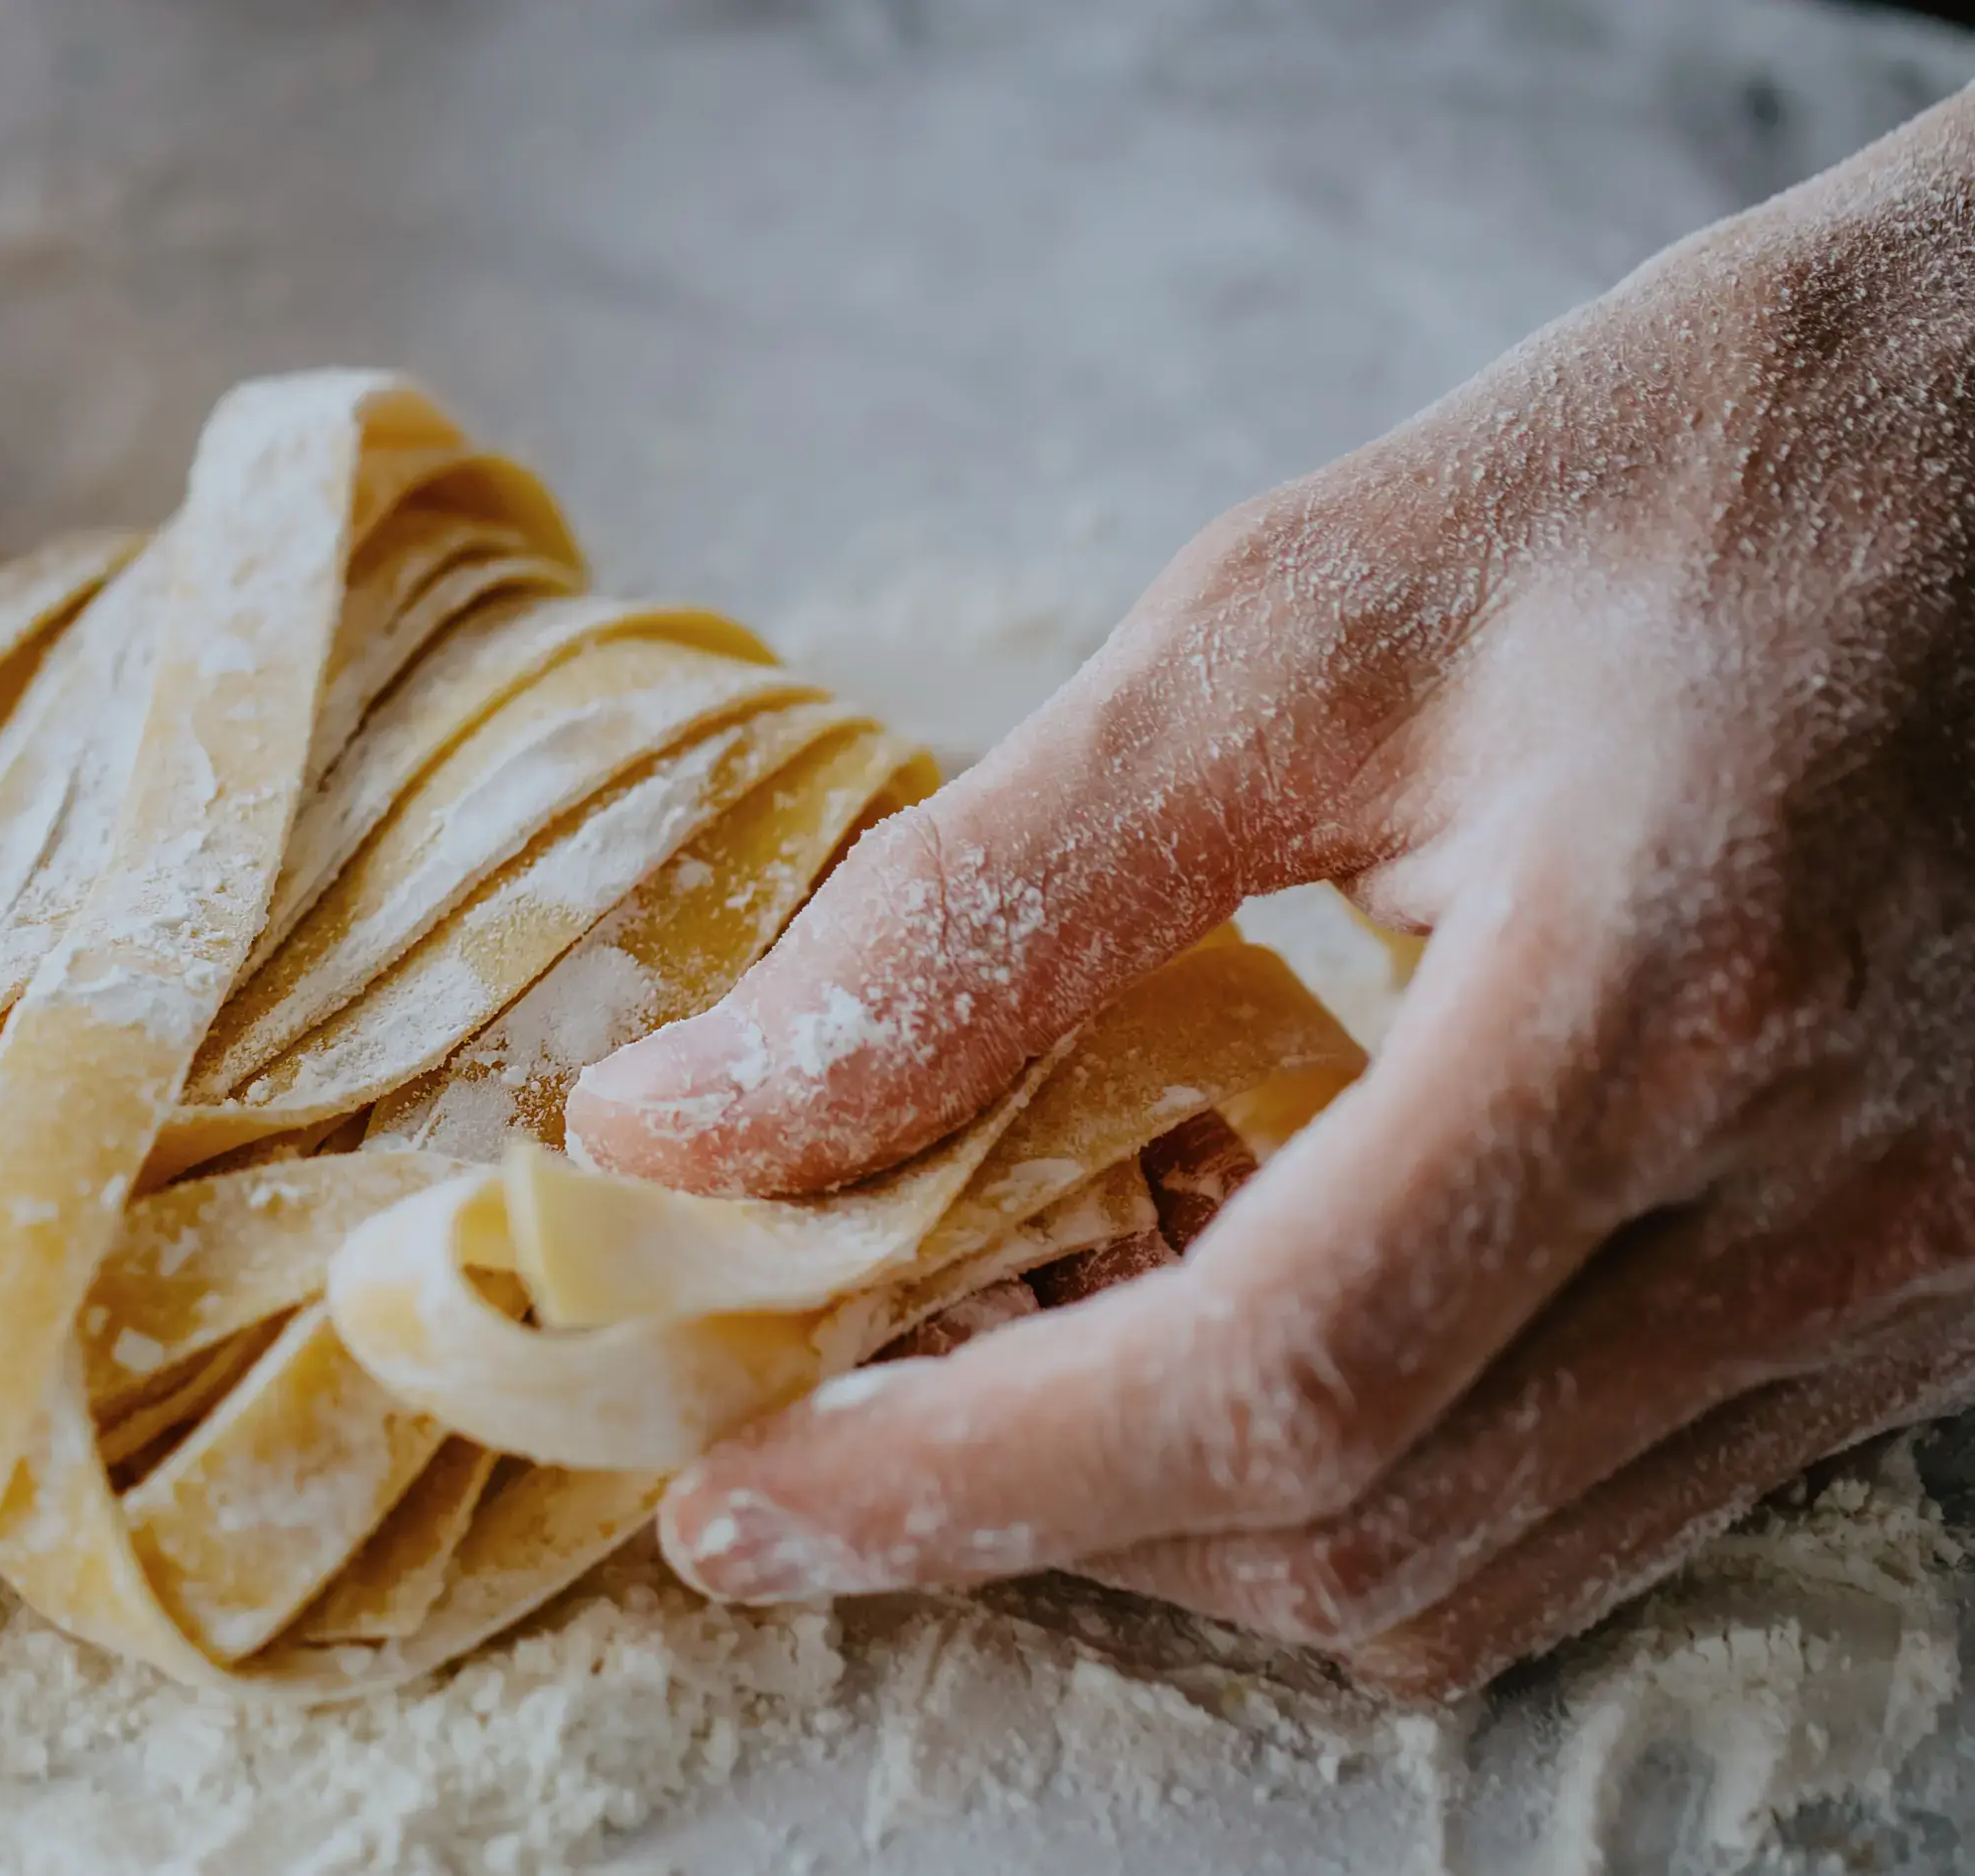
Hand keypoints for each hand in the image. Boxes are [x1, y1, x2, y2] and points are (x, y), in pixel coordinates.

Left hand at [567, 90, 1974, 1698]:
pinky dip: (1353, 1471)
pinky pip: (1587, 1505)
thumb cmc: (1690, 473)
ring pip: (1470, 1569)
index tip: (735, 1502)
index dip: (965, 1478)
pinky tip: (1219, 1303)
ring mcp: (1907, 1285)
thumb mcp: (1289, 623)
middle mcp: (1828, 1204)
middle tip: (821, 1409)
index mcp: (1667, 996)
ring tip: (1004, 1338)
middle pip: (1358, 1530)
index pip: (1271, 1375)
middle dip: (1038, 1518)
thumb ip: (977, 900)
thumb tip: (681, 1123)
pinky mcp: (1918, 1304)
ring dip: (1182, 1514)